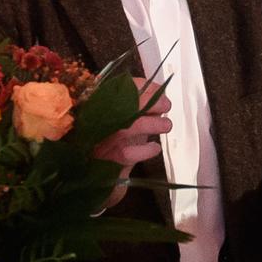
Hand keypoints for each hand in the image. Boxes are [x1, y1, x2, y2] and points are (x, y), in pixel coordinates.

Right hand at [93, 75, 170, 211]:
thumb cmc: (113, 141)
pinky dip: (147, 149)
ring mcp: (102, 141)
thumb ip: (137, 104)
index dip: (142, 86)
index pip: (118, 87)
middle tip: (166, 105)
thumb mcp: (122, 118)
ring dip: (153, 124)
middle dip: (151, 102)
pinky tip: (154, 147)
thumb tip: (159, 92)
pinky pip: (131, 153)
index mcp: (97, 106)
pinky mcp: (110, 160)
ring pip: (129, 128)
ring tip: (166, 125)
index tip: (158, 90)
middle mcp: (96, 121)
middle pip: (124, 104)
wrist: (95, 174)